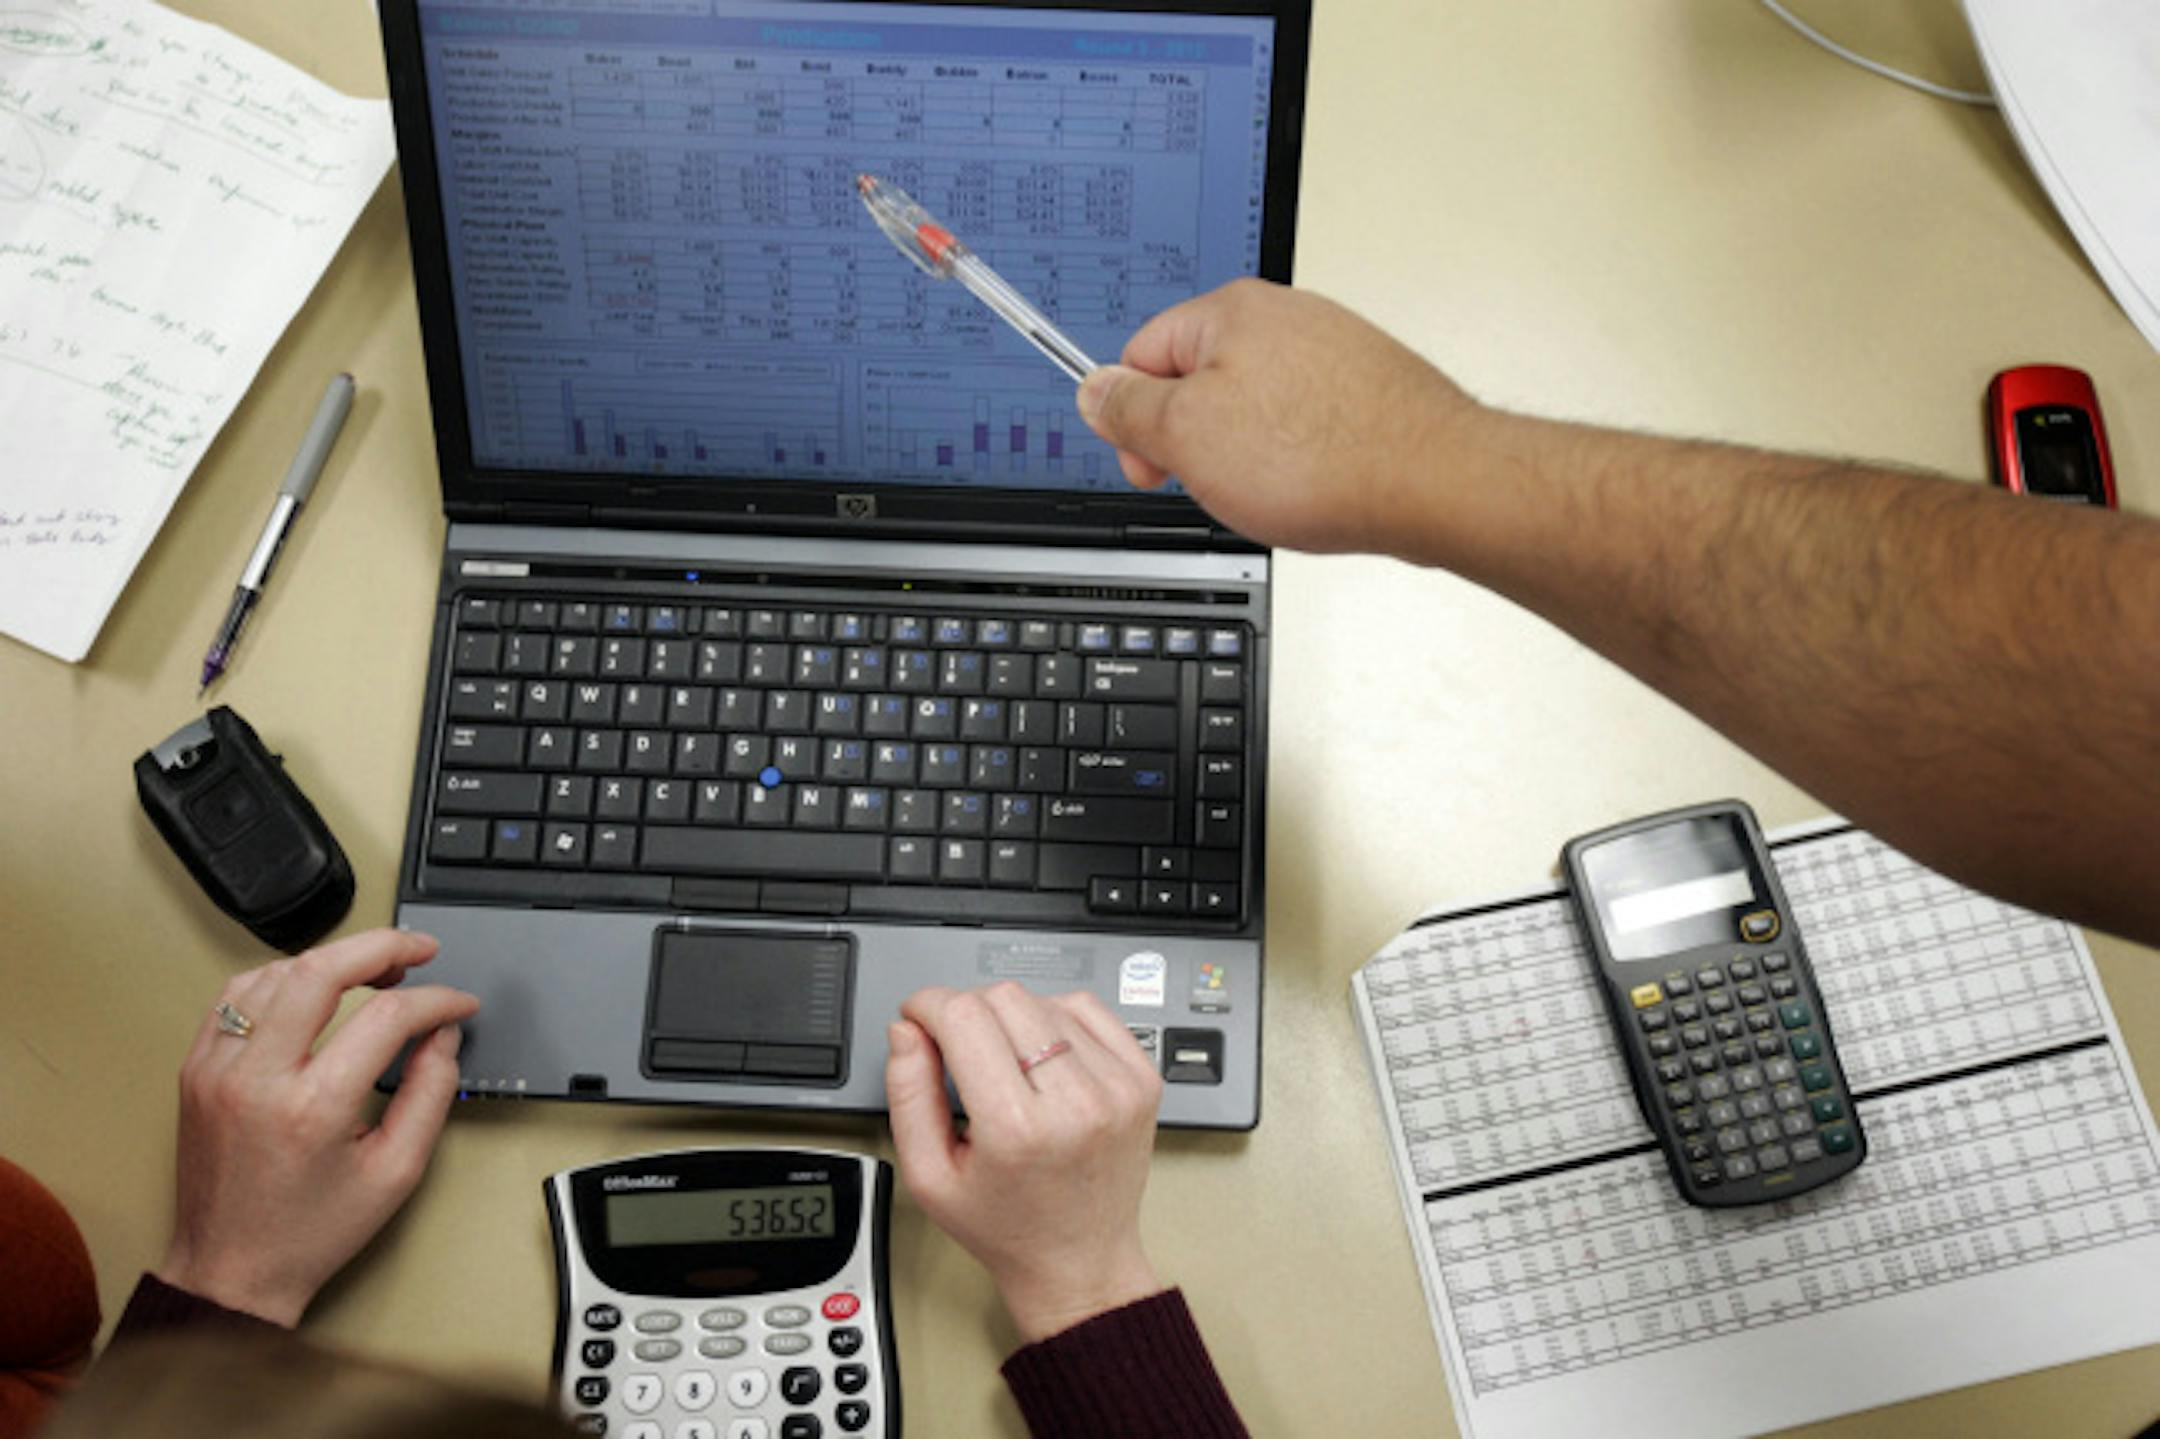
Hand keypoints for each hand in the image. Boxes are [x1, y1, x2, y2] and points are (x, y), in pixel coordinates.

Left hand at [156, 929, 477, 1325]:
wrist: (231, 1271)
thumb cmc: (309, 1232)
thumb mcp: (396, 1172)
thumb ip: (431, 1093)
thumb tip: (443, 1035)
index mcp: (312, 1109)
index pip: (387, 1017)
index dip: (436, 1000)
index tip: (458, 1003)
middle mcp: (256, 1079)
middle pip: (321, 970)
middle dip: (382, 947)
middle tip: (419, 951)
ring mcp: (217, 1070)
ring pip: (275, 973)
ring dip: (331, 960)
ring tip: (372, 968)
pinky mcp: (196, 1071)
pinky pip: (236, 997)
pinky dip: (282, 978)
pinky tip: (313, 987)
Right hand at [885, 983, 1165, 1342]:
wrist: (1080, 1262)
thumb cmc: (1007, 1228)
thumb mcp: (929, 1177)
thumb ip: (908, 1095)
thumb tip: (907, 1029)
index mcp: (1016, 1129)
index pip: (963, 1016)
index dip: (927, 1005)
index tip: (918, 1017)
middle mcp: (1075, 1102)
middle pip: (1003, 997)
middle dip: (966, 1010)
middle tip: (956, 1047)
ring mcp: (1116, 1088)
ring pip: (1045, 998)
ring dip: (1011, 1015)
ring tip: (1003, 1063)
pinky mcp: (1141, 1080)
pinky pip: (1090, 1010)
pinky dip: (1056, 1018)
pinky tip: (1042, 1053)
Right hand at [1076, 278, 1484, 554]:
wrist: (1435, 484)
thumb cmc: (1325, 458)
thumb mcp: (1188, 437)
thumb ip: (1130, 410)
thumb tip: (1096, 389)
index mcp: (1231, 312)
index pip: (1142, 354)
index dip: (1133, 419)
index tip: (1149, 464)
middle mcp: (1286, 318)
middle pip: (1199, 380)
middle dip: (1194, 440)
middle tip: (1212, 482)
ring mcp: (1331, 353)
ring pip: (1253, 408)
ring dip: (1246, 455)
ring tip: (1273, 489)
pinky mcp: (1365, 390)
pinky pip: (1303, 425)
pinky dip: (1295, 461)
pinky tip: (1310, 488)